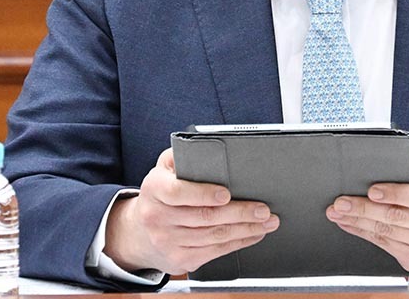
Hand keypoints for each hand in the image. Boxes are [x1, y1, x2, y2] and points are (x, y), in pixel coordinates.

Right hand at [104, 148, 279, 274]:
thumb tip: (209, 147)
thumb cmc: (162, 193)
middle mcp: (157, 217)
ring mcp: (167, 241)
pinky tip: (252, 234)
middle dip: (240, 213)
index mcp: (154, 188)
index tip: (226, 194)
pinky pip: (214, 252)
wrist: (142, 230)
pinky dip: (238, 243)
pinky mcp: (180, 259)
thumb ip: (184, 156)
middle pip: (204, 217)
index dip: (203, 193)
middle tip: (263, 209)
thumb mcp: (165, 168)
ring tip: (266, 221)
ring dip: (245, 229)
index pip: (177, 192)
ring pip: (214, 236)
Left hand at [324, 159, 408, 270]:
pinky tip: (354, 227)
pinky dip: (369, 237)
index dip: (396, 194)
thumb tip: (395, 174)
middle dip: (365, 209)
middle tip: (342, 202)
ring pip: (391, 234)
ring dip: (361, 224)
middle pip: (400, 218)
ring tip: (340, 213)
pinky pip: (392, 250)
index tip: (372, 190)